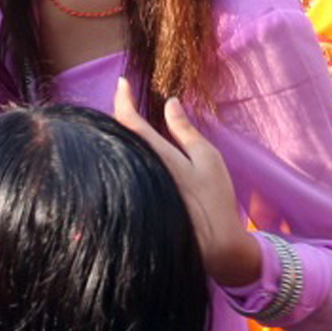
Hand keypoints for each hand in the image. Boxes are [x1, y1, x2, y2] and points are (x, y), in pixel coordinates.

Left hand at [112, 85, 263, 290]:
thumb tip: (169, 102)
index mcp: (160, 158)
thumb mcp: (207, 160)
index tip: (122, 82)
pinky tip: (127, 156)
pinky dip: (120, 160)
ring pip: (115, 156)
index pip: (131, 122)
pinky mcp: (130, 208)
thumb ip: (185, 131)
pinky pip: (119, 176)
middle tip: (125, 100)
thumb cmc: (215, 199)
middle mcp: (140, 173)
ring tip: (127, 125)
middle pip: (116, 138)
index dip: (122, 99)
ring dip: (117, 138)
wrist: (216, 247)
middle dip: (117, 117)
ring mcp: (133, 192)